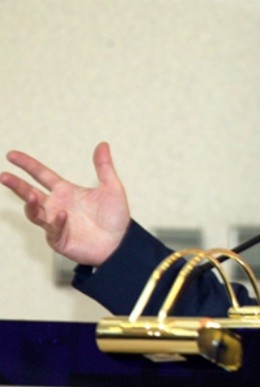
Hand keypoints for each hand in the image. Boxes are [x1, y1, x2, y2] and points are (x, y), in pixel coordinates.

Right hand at [0, 142, 130, 265]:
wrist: (121, 243)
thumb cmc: (115, 217)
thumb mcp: (112, 188)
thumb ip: (104, 167)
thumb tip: (103, 144)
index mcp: (66, 191)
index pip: (42, 175)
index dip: (27, 165)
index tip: (11, 155)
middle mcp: (57, 206)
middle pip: (30, 193)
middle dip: (16, 185)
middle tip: (4, 176)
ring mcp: (56, 223)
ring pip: (35, 213)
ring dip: (31, 205)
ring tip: (32, 196)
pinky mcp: (59, 239)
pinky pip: (52, 230)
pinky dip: (56, 222)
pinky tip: (62, 214)